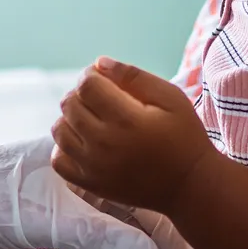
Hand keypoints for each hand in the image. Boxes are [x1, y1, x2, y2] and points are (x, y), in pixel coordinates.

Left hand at [0, 136, 159, 248]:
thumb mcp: (50, 219)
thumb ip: (100, 236)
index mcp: (96, 160)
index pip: (145, 200)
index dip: (165, 240)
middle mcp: (91, 173)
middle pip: (129, 222)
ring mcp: (74, 194)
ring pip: (106, 237)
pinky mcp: (58, 214)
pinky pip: (83, 241)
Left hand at [50, 58, 218, 215]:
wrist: (189, 185)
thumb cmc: (184, 137)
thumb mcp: (170, 98)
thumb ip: (134, 77)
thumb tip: (99, 64)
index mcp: (126, 120)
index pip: (86, 86)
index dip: (92, 76)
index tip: (105, 80)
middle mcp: (103, 144)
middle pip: (69, 105)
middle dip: (82, 94)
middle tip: (102, 99)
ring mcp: (93, 167)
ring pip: (59, 130)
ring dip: (71, 118)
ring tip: (93, 120)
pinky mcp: (90, 184)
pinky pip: (58, 160)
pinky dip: (65, 147)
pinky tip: (85, 142)